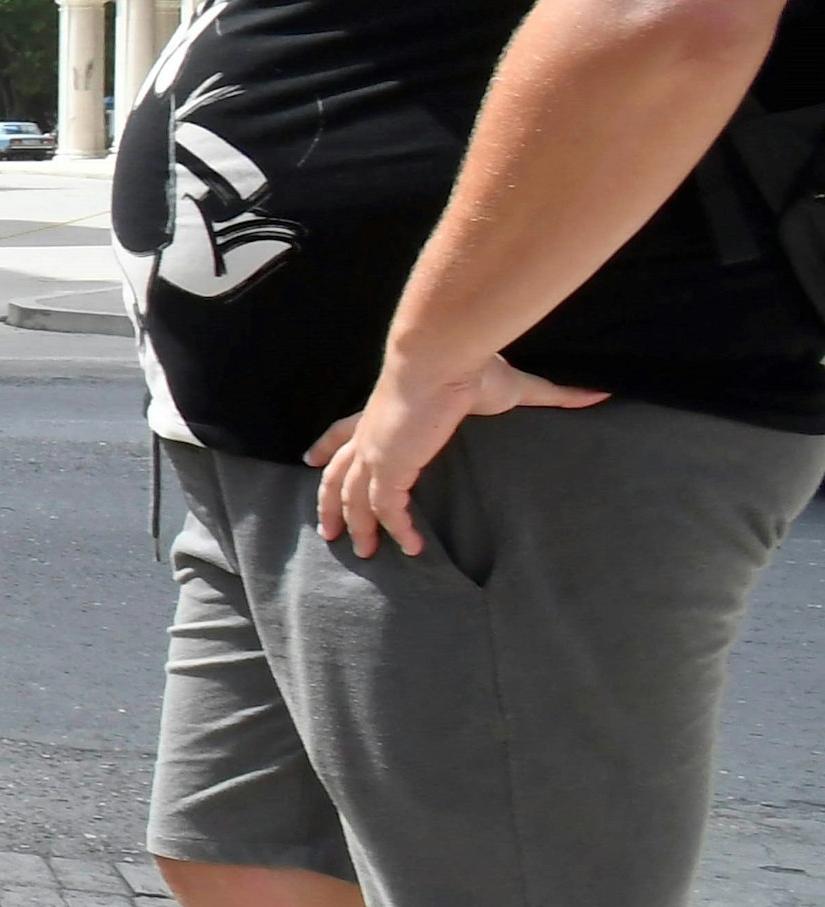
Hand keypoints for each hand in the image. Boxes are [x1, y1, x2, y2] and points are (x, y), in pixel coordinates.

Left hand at [306, 352, 605, 556]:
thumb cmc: (470, 364)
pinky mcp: (387, 467)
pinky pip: (385, 508)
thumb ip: (551, 396)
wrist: (446, 356)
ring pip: (349, 496)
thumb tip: (597, 394)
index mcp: (382, 411)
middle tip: (327, 527)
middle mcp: (370, 432)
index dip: (327, 446)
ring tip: (358, 549)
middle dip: (328, 500)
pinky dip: (394, 528)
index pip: (345, 431)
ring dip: (353, 524)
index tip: (310, 459)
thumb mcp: (510, 385)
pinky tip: (408, 548)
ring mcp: (374, 451)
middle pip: (334, 470)